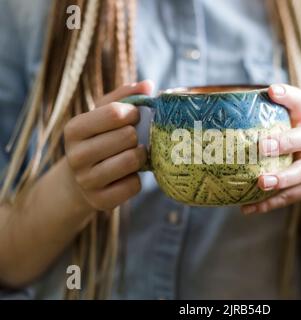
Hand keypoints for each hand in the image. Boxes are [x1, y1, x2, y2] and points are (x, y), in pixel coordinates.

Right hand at [64, 81, 152, 210]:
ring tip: (136, 154)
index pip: (114, 112)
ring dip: (140, 156)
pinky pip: (133, 186)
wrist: (81, 180)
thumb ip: (125, 97)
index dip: (133, 112)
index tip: (135, 116)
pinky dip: (137, 179)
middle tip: (133, 139)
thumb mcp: (104, 115)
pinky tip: (128, 175)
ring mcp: (86, 181)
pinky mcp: (99, 201)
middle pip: (126, 137)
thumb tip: (148, 84)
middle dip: (136, 136)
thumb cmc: (99, 140)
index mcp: (74, 129)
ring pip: (130, 162)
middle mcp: (75, 155)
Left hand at [241, 84, 300, 213]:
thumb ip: (266, 117)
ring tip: (261, 182)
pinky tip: (248, 208)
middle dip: (284, 143)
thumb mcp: (290, 124)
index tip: (271, 91)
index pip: (299, 102)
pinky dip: (268, 204)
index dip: (287, 96)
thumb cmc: (295, 139)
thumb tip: (219, 114)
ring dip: (281, 178)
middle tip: (262, 146)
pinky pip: (290, 197)